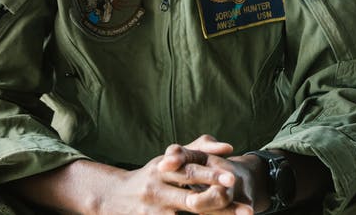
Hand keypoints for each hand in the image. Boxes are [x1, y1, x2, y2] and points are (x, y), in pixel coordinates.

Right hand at [92, 135, 252, 214]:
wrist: (111, 197)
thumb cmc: (152, 175)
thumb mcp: (170, 158)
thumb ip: (200, 149)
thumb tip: (230, 146)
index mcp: (164, 168)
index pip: (190, 171)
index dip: (212, 175)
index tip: (233, 178)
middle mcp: (157, 190)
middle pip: (191, 201)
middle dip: (218, 205)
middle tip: (244, 211)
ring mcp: (153, 212)